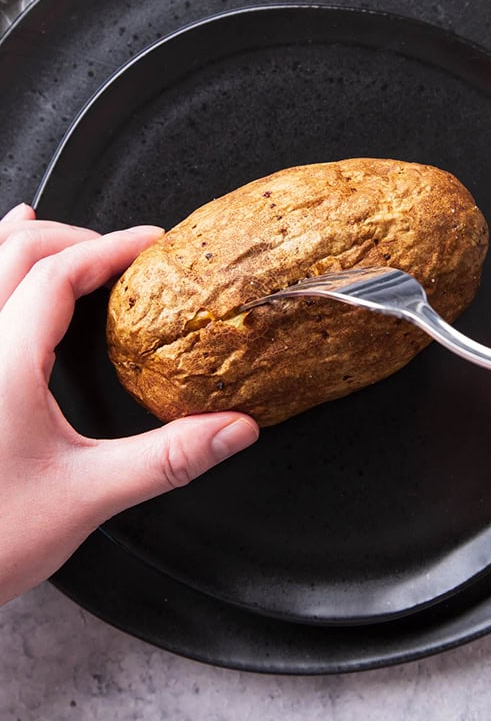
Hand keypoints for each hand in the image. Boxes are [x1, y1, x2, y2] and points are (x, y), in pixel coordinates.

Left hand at [0, 204, 258, 604]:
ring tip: (51, 226)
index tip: (151, 244)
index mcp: (1, 364)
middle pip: (15, 251)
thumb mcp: (88, 497)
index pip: (59, 273)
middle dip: (74, 238)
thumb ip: (169, 458)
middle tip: (121, 252)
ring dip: (21, 243)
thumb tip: (234, 430)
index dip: (111, 248)